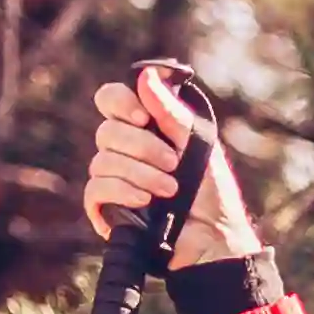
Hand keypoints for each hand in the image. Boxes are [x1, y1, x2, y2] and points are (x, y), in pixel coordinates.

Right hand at [83, 75, 261, 264]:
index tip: (141, 116)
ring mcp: (112, 178)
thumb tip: (146, 75)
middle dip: (142, 147)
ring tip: (171, 189)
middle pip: (107, 131)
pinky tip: (144, 200)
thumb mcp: (198, 145)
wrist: (216, 237)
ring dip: (141, 173)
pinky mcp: (107, 207)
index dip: (119, 102)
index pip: (110, 99)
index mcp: (142, 128)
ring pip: (103, 161)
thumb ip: (171, 112)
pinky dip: (121, 191)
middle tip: (173, 163)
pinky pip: (96, 189)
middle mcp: (122, 149)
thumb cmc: (212, 191)